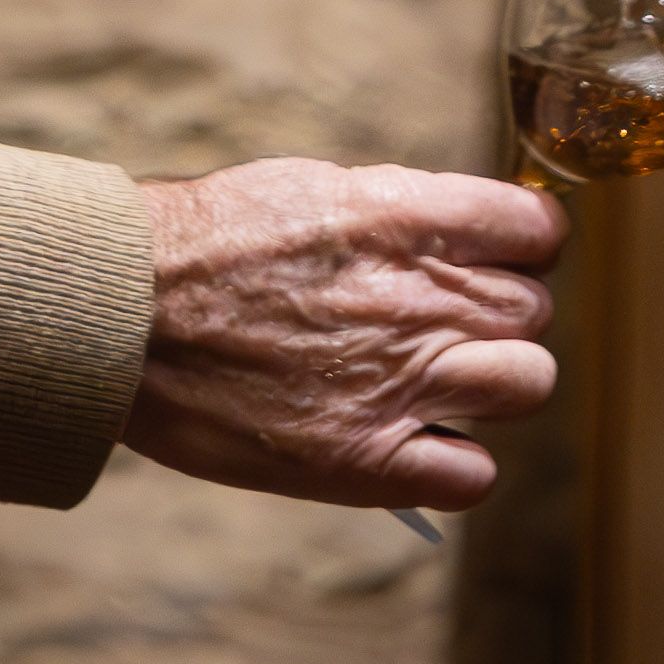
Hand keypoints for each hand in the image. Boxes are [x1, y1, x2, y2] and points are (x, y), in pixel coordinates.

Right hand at [122, 158, 564, 510]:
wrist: (124, 311)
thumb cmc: (206, 242)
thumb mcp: (315, 188)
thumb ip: (400, 213)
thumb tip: (459, 230)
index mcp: (410, 219)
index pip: (539, 231)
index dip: (525, 247)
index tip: (501, 258)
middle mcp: (423, 299)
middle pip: (534, 310)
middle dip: (499, 315)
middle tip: (442, 324)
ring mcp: (401, 382)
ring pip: (528, 385)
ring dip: (493, 384)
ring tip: (436, 383)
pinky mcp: (366, 458)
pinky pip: (474, 475)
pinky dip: (455, 462)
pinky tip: (413, 443)